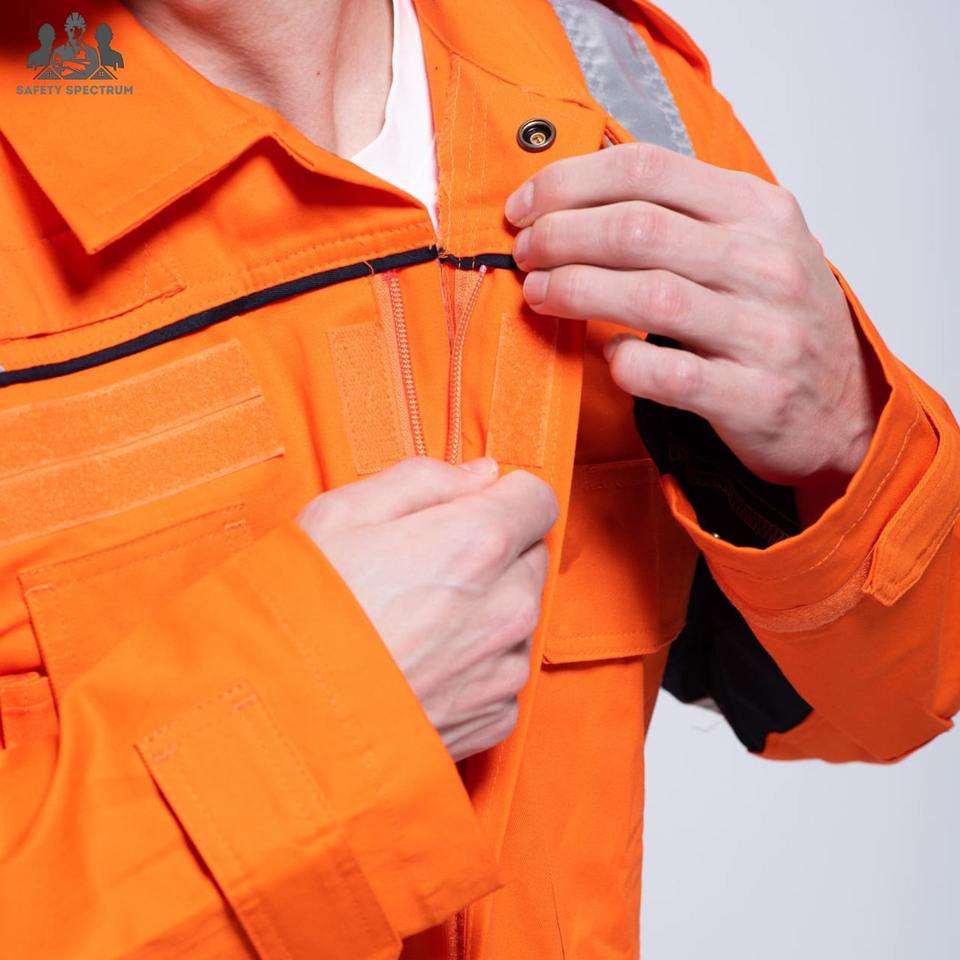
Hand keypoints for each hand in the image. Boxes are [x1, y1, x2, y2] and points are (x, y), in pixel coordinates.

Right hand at [297, 457, 556, 761]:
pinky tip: (420, 664)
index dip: (501, 497)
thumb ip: (423, 480)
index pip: (537, 497)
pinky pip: (500, 670)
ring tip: (413, 622)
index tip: (468, 508)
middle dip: (492, 551)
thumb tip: (478, 475)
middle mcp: (508, 605)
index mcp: (478, 543)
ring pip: (517, 615)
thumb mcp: (342, 515)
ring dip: (484, 609)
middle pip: (530, 555)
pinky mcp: (495, 715)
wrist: (281, 723)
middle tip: (424, 567)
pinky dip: (472, 664)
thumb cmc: (301, 615)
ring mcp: (504, 666)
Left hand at [505, 142, 884, 490]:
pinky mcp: (753, 396)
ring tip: (540, 292)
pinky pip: (666, 374)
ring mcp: (764, 332)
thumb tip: (583, 183)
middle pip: (636, 229)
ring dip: (575, 290)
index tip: (525, 205)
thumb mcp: (753, 243)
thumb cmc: (780, 321)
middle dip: (559, 235)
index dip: (569, 182)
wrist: (846, 409)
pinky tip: (607, 355)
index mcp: (760, 210)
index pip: (646, 169)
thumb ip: (682, 212)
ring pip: (646, 296)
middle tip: (526, 252)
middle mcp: (767, 263)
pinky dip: (622, 362)